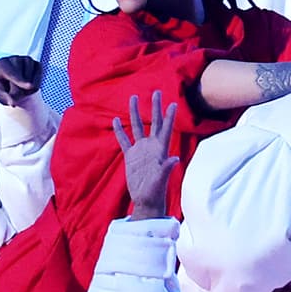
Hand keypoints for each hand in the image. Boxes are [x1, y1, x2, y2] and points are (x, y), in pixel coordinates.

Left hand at [0, 55, 40, 104]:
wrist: (6, 80)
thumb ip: (2, 97)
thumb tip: (12, 102)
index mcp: (1, 65)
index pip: (12, 73)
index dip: (20, 80)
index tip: (30, 86)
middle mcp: (14, 59)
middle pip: (23, 81)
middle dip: (19, 93)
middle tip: (13, 100)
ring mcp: (27, 60)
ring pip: (33, 82)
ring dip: (27, 91)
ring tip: (18, 89)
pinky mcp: (37, 64)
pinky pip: (39, 80)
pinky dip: (35, 87)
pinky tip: (27, 85)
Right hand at [112, 91, 178, 218]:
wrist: (145, 200)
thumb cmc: (155, 191)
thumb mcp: (161, 180)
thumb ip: (166, 169)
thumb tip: (175, 159)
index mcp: (160, 150)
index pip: (165, 129)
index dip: (169, 116)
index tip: (173, 102)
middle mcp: (150, 147)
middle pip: (153, 122)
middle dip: (154, 107)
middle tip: (156, 92)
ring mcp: (140, 150)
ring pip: (137, 127)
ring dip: (135, 113)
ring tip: (133, 98)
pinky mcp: (130, 156)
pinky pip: (124, 140)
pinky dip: (120, 130)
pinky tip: (115, 120)